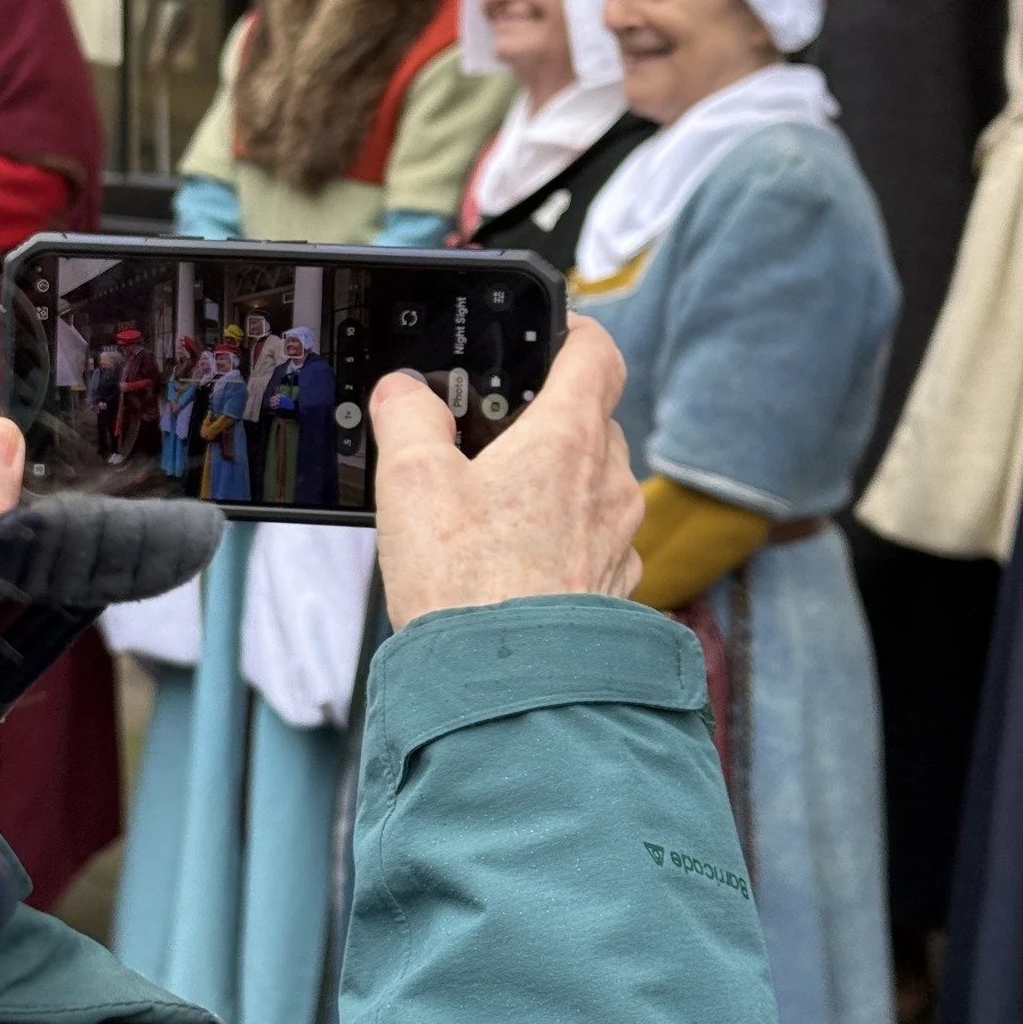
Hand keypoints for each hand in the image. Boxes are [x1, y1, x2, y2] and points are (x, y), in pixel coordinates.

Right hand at [370, 315, 642, 630]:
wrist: (509, 691)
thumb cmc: (466, 588)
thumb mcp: (411, 483)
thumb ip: (407, 418)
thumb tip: (403, 392)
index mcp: (568, 438)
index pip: (597, 352)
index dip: (573, 332)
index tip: (548, 334)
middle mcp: (609, 482)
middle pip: (591, 420)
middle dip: (546, 419)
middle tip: (491, 436)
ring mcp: (619, 538)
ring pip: (595, 482)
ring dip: (556, 482)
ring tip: (494, 507)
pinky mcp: (615, 587)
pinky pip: (596, 540)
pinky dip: (564, 537)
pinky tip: (516, 561)